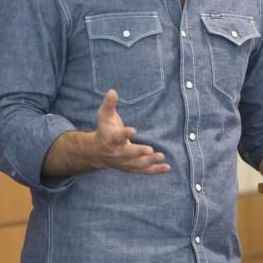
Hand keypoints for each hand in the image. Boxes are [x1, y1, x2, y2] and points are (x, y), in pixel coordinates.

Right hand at [42, 90, 170, 176]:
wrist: (96, 152)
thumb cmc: (104, 130)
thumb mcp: (103, 116)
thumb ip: (109, 104)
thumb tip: (112, 91)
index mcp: (110, 139)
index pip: (117, 137)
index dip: (125, 134)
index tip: (133, 130)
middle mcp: (117, 152)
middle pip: (128, 153)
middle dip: (139, 152)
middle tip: (150, 149)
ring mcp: (124, 162)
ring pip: (137, 164)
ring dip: (149, 162)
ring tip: (161, 156)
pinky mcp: (130, 167)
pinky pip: (143, 171)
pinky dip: (155, 170)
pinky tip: (167, 167)